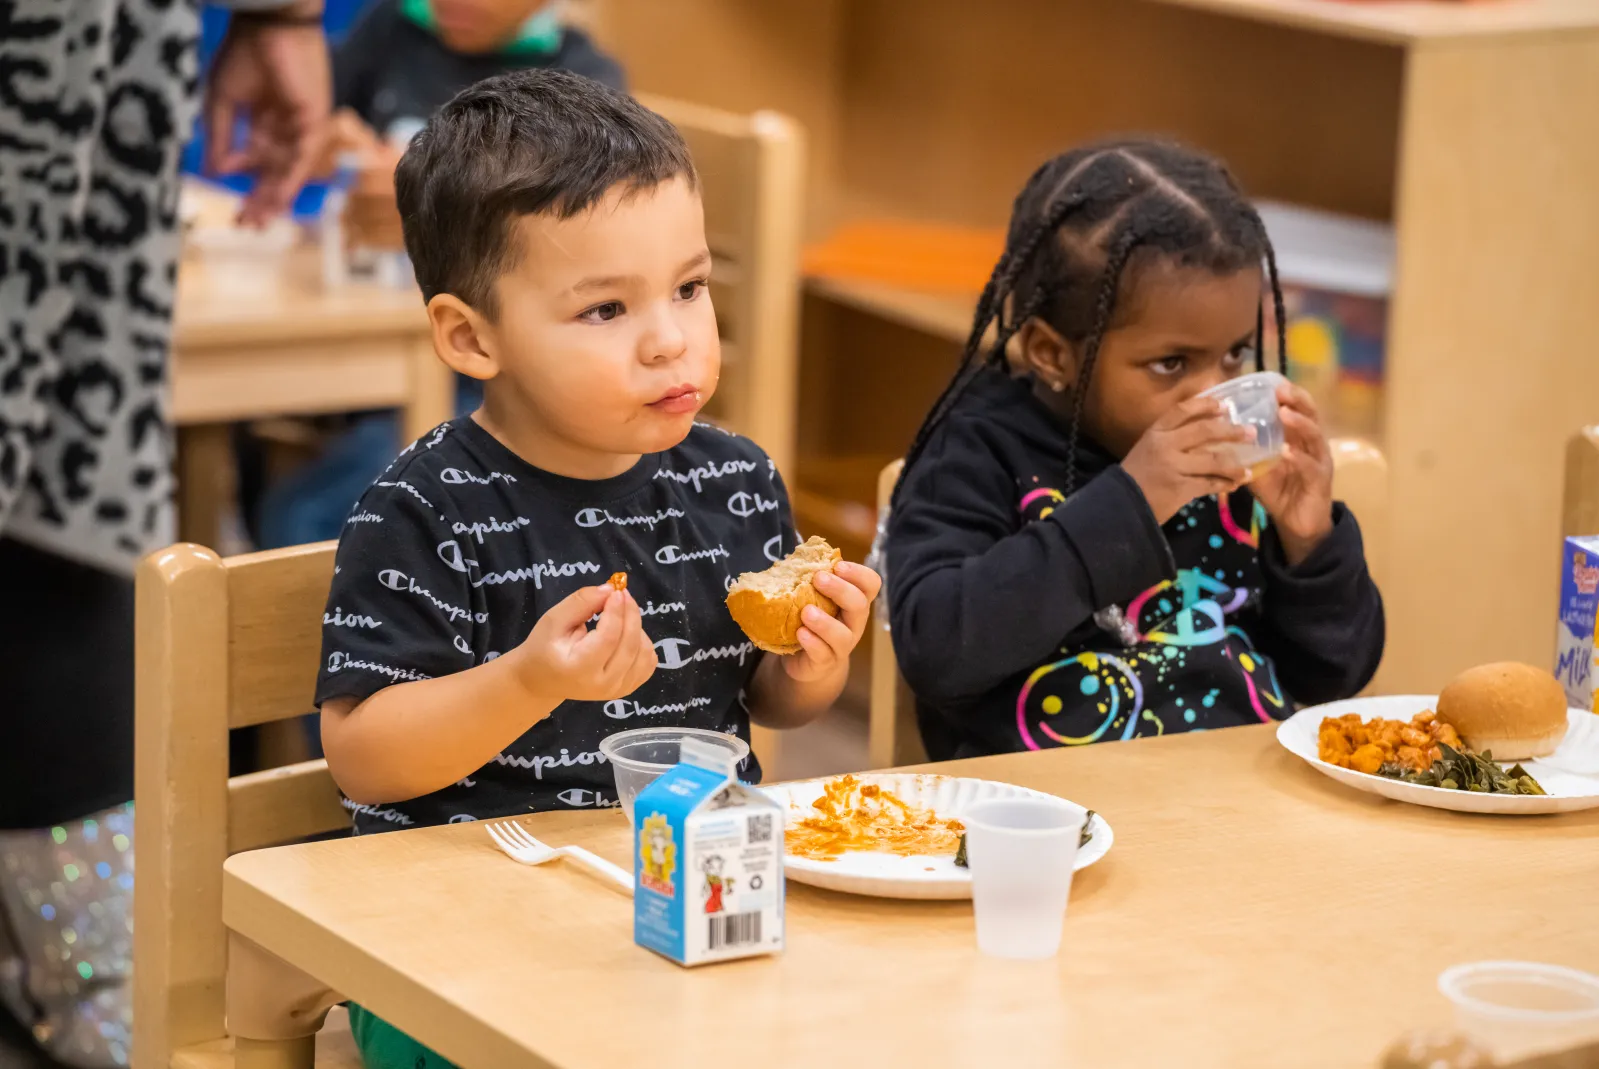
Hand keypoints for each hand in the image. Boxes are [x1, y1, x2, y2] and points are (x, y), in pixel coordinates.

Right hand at [206, 2, 330, 225]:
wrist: (268, 26)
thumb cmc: (243, 54)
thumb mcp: (222, 101)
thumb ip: (220, 137)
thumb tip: (215, 172)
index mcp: (263, 119)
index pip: (256, 160)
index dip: (243, 182)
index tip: (230, 202)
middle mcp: (285, 127)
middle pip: (274, 171)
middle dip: (260, 199)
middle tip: (247, 225)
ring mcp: (302, 127)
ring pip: (289, 171)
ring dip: (274, 197)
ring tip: (259, 220)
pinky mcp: (315, 123)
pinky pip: (303, 159)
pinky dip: (290, 180)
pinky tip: (276, 200)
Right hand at [512, 585, 656, 701]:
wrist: (543, 681)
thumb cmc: (544, 648)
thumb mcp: (553, 620)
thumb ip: (580, 602)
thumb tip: (609, 589)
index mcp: (580, 669)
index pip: (608, 638)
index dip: (616, 611)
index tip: (616, 590)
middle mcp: (603, 685)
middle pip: (630, 645)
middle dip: (631, 614)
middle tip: (623, 594)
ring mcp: (618, 689)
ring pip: (644, 652)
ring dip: (637, 627)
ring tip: (620, 616)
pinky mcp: (627, 688)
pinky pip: (649, 662)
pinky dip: (643, 643)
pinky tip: (626, 634)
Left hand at [783, 562, 881, 683]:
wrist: (806, 660)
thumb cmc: (813, 621)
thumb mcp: (816, 598)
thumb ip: (814, 580)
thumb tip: (800, 556)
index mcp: (855, 602)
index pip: (871, 584)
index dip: (859, 573)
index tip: (838, 566)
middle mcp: (854, 623)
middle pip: (860, 605)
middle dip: (840, 590)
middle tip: (818, 578)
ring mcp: (842, 645)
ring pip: (842, 635)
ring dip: (824, 622)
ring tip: (806, 611)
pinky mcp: (825, 662)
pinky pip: (823, 653)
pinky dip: (812, 642)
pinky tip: (800, 633)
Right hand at [1120, 396, 1251, 523]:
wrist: (1120, 505)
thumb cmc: (1136, 476)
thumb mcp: (1148, 448)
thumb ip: (1170, 437)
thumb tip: (1204, 427)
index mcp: (1155, 432)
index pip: (1182, 411)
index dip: (1205, 405)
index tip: (1224, 405)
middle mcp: (1165, 445)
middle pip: (1204, 431)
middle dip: (1231, 431)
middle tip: (1250, 432)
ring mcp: (1174, 466)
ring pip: (1213, 461)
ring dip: (1234, 465)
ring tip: (1248, 469)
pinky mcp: (1180, 488)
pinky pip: (1210, 484)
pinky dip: (1225, 485)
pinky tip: (1235, 485)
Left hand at [1251, 382, 1334, 565]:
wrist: (1297, 523)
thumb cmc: (1279, 490)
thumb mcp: (1258, 465)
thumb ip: (1246, 449)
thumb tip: (1218, 434)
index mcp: (1299, 436)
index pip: (1297, 408)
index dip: (1288, 394)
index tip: (1272, 381)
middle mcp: (1313, 444)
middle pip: (1311, 414)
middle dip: (1297, 400)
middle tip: (1281, 390)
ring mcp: (1319, 460)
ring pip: (1314, 436)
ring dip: (1299, 423)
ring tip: (1284, 414)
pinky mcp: (1320, 480)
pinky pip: (1310, 466)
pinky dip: (1298, 458)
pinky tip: (1285, 451)